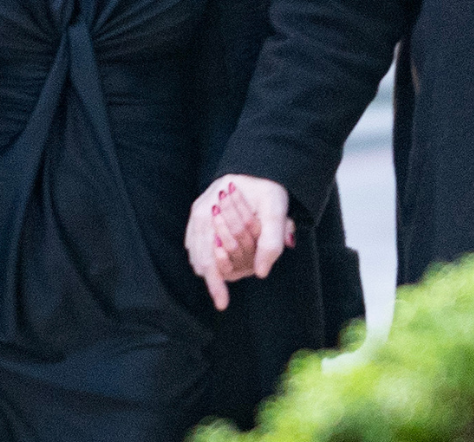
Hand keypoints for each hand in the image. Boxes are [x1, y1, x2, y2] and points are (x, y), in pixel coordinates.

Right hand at [184, 174, 293, 310]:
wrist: (260, 169)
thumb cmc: (267, 188)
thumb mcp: (276, 211)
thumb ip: (270, 241)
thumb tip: (261, 272)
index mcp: (210, 211)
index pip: (208, 258)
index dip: (215, 284)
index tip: (223, 304)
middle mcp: (199, 215)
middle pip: (200, 259)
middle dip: (215, 276)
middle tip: (225, 294)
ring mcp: (198, 216)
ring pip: (197, 255)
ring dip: (213, 267)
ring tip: (226, 278)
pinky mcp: (201, 219)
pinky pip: (198, 246)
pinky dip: (209, 258)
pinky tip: (222, 263)